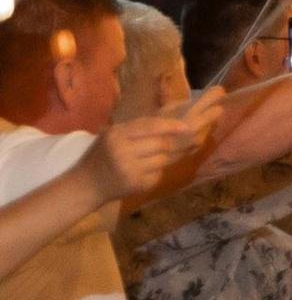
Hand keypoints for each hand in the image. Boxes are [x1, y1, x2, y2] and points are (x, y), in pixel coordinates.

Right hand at [94, 91, 225, 198]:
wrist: (86, 184)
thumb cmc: (103, 154)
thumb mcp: (115, 134)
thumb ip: (141, 127)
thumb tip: (178, 113)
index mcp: (118, 134)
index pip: (149, 126)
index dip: (171, 125)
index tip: (189, 126)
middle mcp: (123, 151)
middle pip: (162, 144)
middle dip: (178, 141)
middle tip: (196, 134)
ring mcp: (130, 170)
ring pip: (164, 159)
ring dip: (166, 156)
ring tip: (155, 155)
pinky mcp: (137, 186)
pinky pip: (159, 173)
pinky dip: (157, 170)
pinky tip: (145, 171)